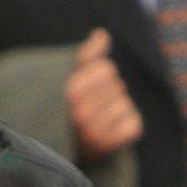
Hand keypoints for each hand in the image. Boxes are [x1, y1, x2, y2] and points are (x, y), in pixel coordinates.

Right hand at [65, 28, 142, 160]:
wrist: (52, 153)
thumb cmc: (63, 108)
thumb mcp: (68, 79)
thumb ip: (86, 55)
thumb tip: (102, 34)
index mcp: (69, 93)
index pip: (106, 68)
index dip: (99, 75)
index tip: (85, 88)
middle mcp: (81, 113)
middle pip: (117, 85)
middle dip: (107, 92)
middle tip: (90, 106)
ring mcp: (95, 133)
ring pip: (125, 103)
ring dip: (116, 108)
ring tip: (98, 118)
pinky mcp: (109, 147)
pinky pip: (134, 124)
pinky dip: (128, 124)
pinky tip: (110, 128)